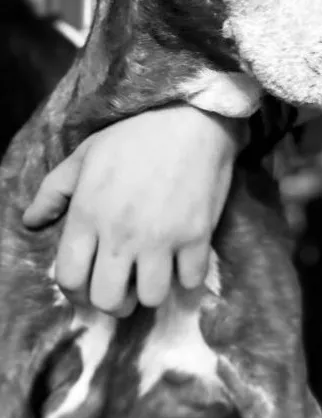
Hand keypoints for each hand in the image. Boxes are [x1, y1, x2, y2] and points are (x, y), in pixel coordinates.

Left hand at [23, 105, 245, 314]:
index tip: (87, 286)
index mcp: (88, 216)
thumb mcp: (84, 155)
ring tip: (152, 275)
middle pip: (108, 300)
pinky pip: (189, 281)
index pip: (69, 278)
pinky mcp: (196, 238)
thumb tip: (30, 222)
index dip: (75, 292)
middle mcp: (121, 235)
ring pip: (151, 298)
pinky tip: (181, 261)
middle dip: (112, 302)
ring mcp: (160, 239)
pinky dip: (186, 277)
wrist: (190, 115)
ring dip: (150, 292)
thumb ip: (53, 192)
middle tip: (122, 288)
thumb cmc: (133, 135)